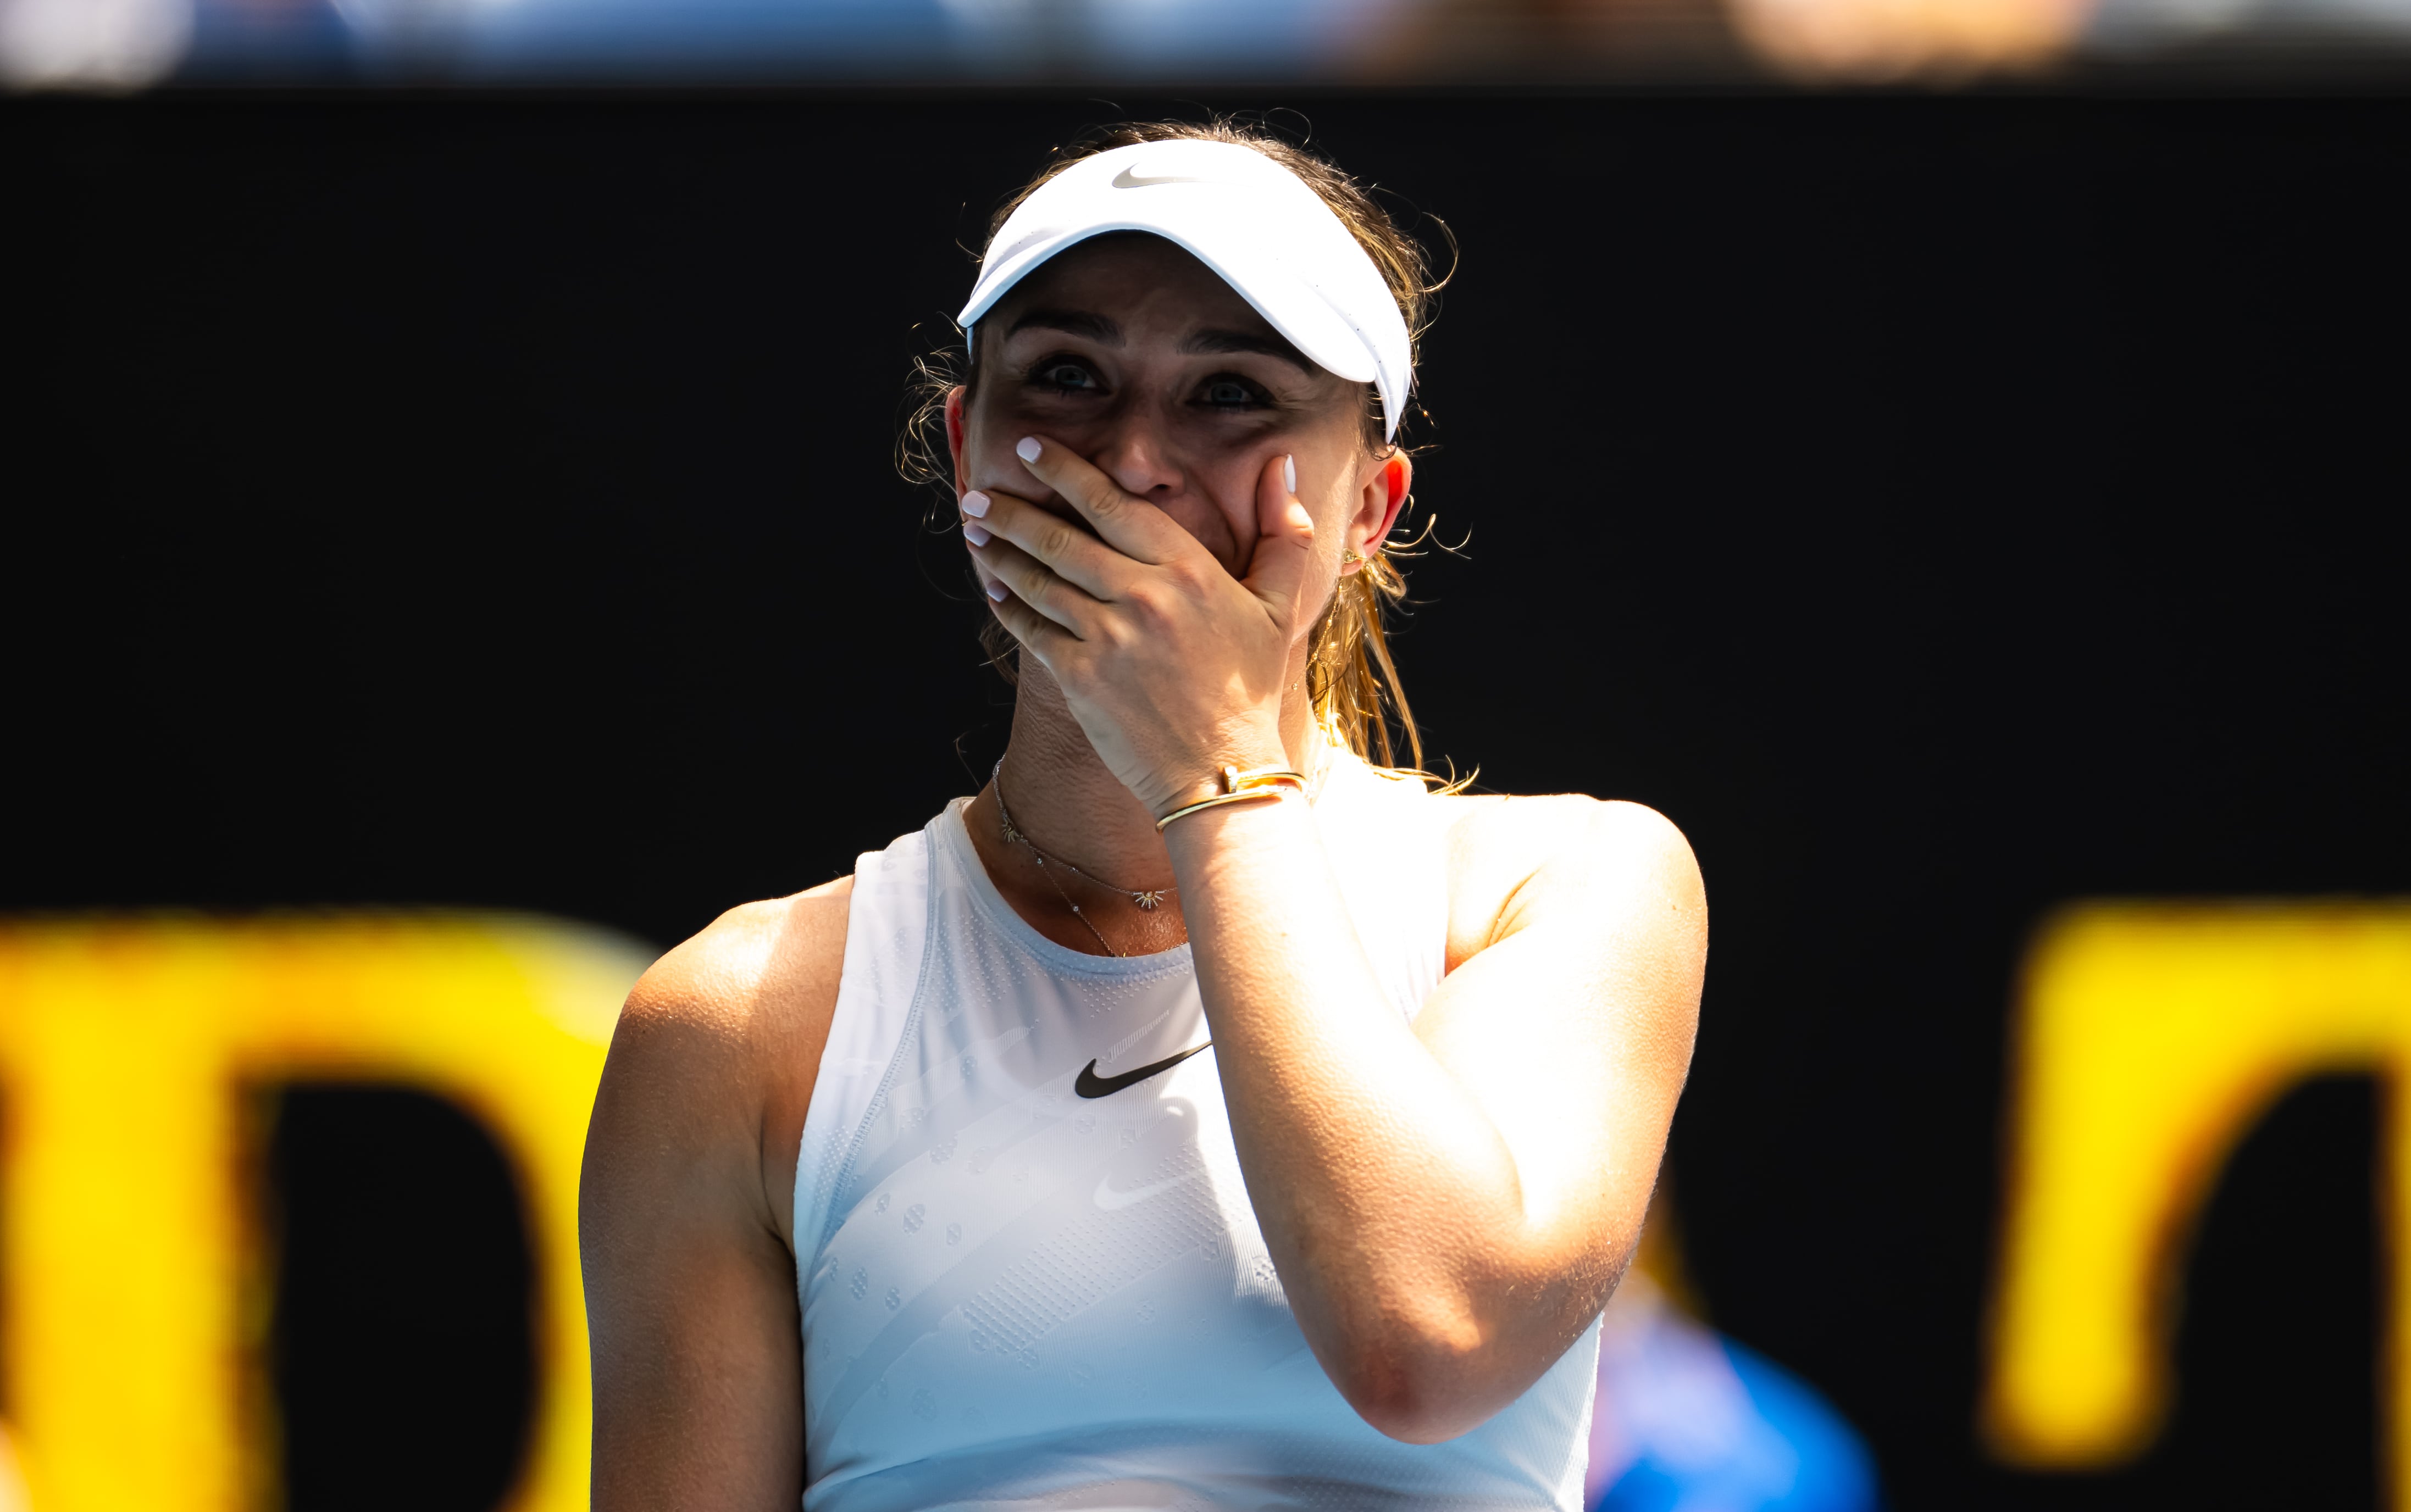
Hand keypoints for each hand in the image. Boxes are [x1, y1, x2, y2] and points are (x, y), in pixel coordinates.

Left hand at [962, 435, 1313, 817]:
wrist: (1223, 772)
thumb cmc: (1251, 687)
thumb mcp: (1280, 606)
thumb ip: (1283, 531)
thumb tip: (1282, 463)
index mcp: (1189, 570)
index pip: (1113, 504)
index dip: (1065, 471)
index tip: (1030, 449)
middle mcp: (1144, 596)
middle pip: (1061, 537)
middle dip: (1012, 510)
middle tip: (979, 494)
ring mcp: (1108, 638)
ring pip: (1038, 580)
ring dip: (1000, 551)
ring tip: (975, 530)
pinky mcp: (1081, 678)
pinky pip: (1032, 629)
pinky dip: (1008, 604)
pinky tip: (993, 586)